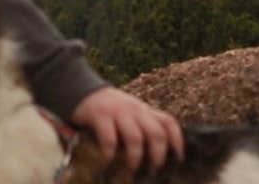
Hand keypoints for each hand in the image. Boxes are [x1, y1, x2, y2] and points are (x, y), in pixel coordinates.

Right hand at [69, 86, 183, 173]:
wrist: (81, 88)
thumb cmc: (109, 109)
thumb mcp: (129, 113)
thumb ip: (141, 126)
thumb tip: (154, 155)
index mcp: (144, 110)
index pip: (168, 122)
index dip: (177, 141)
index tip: (178, 158)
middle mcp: (135, 110)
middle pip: (156, 133)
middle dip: (157, 156)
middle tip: (153, 171)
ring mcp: (117, 112)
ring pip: (135, 138)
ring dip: (135, 159)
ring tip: (131, 172)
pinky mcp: (99, 116)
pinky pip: (109, 139)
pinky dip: (109, 156)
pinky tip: (106, 164)